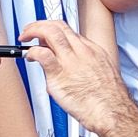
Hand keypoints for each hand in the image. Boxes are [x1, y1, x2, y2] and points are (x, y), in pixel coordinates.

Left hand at [20, 20, 137, 136]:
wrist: (112, 112)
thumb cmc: (109, 100)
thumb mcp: (103, 74)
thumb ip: (86, 66)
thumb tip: (71, 68)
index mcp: (92, 50)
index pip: (69, 31)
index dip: (54, 31)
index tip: (46, 38)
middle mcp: (81, 51)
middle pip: (58, 25)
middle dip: (40, 24)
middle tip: (31, 31)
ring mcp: (70, 61)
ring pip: (50, 32)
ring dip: (34, 30)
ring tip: (25, 37)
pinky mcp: (59, 74)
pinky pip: (42, 54)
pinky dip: (32, 52)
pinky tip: (30, 57)